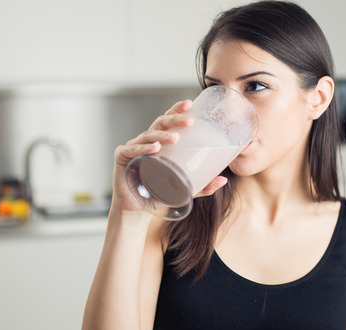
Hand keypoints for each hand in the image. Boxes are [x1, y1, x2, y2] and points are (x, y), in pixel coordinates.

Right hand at [111, 100, 228, 213]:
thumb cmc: (158, 194)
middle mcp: (146, 141)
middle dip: (175, 119)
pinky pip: (133, 150)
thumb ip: (202, 185)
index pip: (168, 121)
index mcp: (159, 143)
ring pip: (148, 135)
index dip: (177, 110)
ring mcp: (133, 148)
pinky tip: (155, 149)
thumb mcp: (184, 189)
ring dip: (162, 135)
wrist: (136, 210)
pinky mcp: (122, 157)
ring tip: (175, 138)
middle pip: (160, 123)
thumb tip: (223, 180)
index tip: (190, 103)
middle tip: (189, 121)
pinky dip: (144, 148)